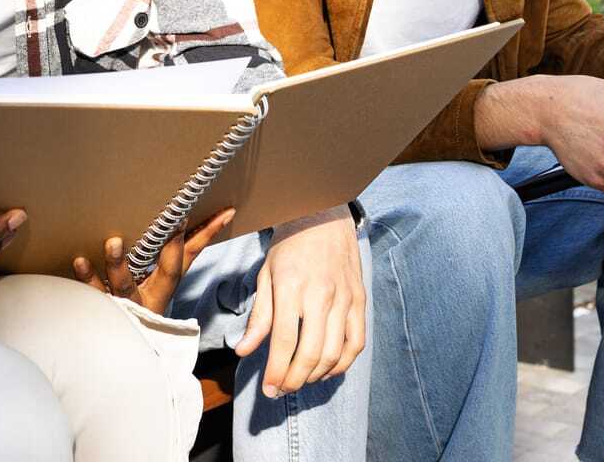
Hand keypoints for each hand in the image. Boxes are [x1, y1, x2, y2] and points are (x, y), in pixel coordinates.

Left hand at [71, 208, 235, 314]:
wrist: (116, 358)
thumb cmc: (138, 306)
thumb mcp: (159, 283)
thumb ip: (176, 253)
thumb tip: (203, 215)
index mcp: (164, 288)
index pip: (187, 260)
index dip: (199, 238)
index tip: (191, 214)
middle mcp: (148, 297)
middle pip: (163, 275)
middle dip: (171, 250)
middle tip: (176, 221)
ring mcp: (124, 304)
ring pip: (124, 285)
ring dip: (119, 263)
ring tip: (113, 241)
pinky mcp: (101, 309)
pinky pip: (92, 293)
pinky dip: (86, 277)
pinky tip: (79, 260)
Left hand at [235, 205, 365, 398]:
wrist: (324, 213)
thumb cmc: (290, 244)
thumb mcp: (267, 274)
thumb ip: (259, 316)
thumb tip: (243, 351)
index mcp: (291, 286)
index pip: (283, 340)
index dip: (276, 371)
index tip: (268, 390)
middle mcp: (321, 294)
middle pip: (310, 353)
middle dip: (294, 380)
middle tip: (281, 390)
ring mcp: (344, 297)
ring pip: (334, 353)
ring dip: (316, 376)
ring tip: (300, 380)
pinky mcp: (360, 299)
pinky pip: (356, 343)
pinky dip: (343, 363)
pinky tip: (327, 368)